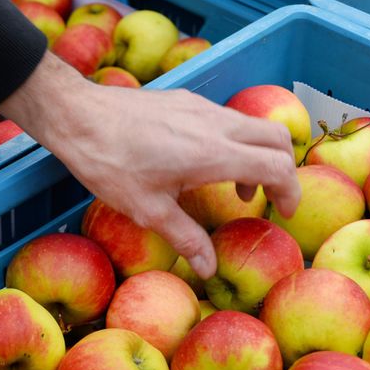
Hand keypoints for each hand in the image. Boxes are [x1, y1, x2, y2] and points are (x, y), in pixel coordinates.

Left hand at [0, 52, 301, 278]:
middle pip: (278, 138)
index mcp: (214, 154)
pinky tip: (203, 163)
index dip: (291, 192)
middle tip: (268, 199)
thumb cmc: (110, 164)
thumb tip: (209, 269)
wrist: (78, 115)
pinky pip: (228, 118)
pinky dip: (235, 141)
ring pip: (253, 125)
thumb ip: (186, 238)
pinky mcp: (186, 100)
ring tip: (234, 186)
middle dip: (284, 169)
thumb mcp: (148, 210)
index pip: (278, 166)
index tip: (284, 213)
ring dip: (258, 154)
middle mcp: (217, 125)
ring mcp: (202, 107)